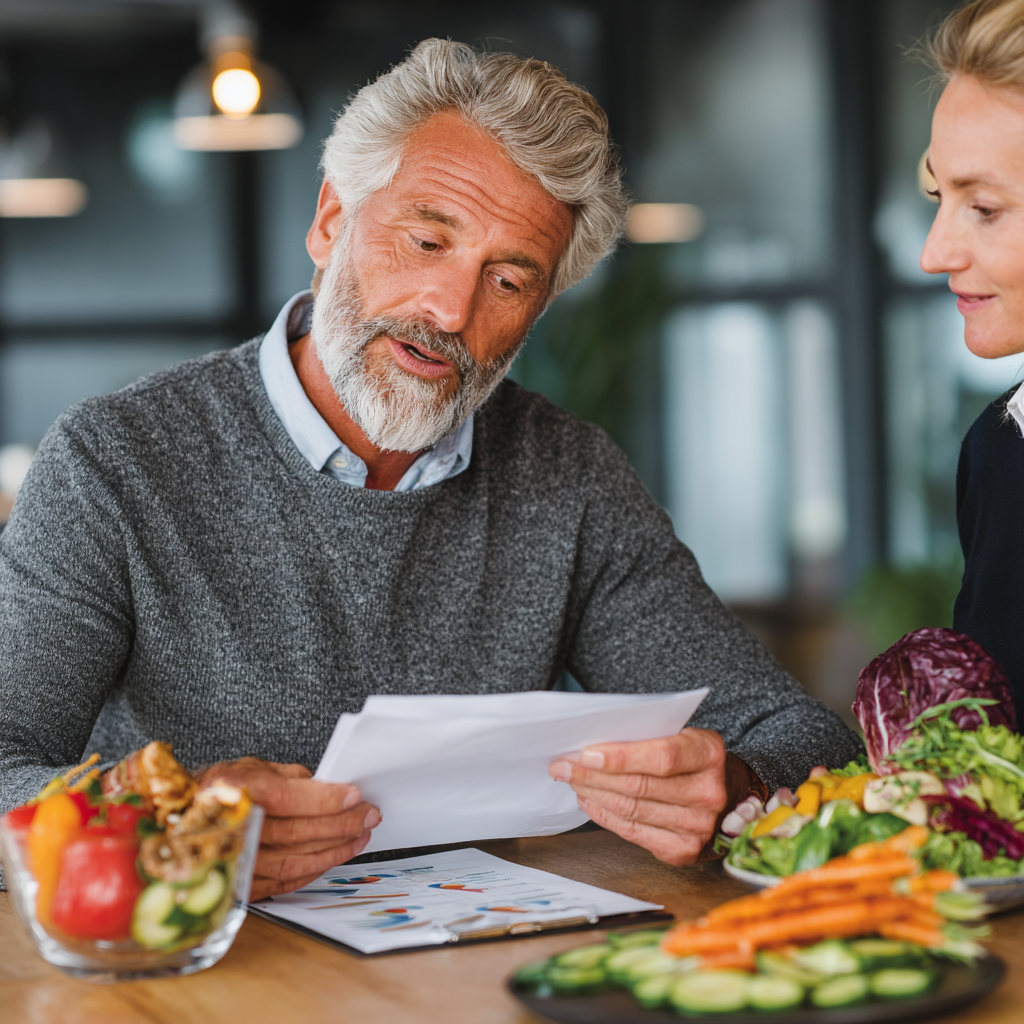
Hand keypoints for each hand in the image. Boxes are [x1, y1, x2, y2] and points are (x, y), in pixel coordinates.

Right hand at [200, 758, 380, 899]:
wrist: (173, 825)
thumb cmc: (212, 791)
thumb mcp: (248, 767)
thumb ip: (289, 777)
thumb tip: (328, 787)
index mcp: (234, 794)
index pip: (290, 799)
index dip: (328, 798)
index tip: (356, 795)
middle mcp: (233, 832)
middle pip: (299, 832)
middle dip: (342, 823)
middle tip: (369, 815)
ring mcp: (236, 865)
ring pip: (297, 861)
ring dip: (336, 849)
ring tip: (360, 835)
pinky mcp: (240, 888)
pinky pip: (286, 882)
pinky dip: (315, 869)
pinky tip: (334, 855)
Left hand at [547, 729, 730, 865]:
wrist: (728, 792)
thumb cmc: (691, 758)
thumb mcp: (681, 735)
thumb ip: (647, 737)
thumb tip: (591, 747)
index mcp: (709, 754)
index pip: (661, 757)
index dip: (620, 757)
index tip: (585, 754)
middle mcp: (709, 793)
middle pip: (639, 786)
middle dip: (593, 776)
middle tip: (562, 766)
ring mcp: (698, 826)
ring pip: (632, 810)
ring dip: (594, 794)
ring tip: (571, 781)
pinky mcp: (683, 850)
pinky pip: (633, 832)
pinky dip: (605, 816)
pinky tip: (588, 801)